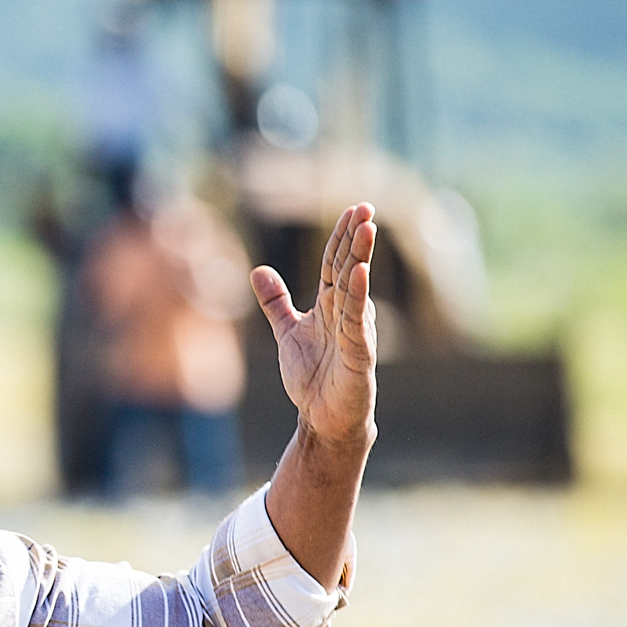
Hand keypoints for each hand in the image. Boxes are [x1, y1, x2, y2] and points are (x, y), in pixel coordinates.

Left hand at [254, 203, 376, 447]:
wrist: (323, 419)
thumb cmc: (312, 377)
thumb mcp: (288, 332)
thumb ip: (275, 303)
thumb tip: (258, 270)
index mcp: (330, 306)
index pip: (335, 264)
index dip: (340, 238)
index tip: (350, 210)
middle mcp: (346, 314)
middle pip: (349, 269)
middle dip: (357, 239)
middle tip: (366, 208)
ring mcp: (355, 333)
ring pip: (355, 289)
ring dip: (360, 258)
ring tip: (368, 228)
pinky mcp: (358, 355)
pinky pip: (357, 322)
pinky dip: (359, 298)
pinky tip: (361, 274)